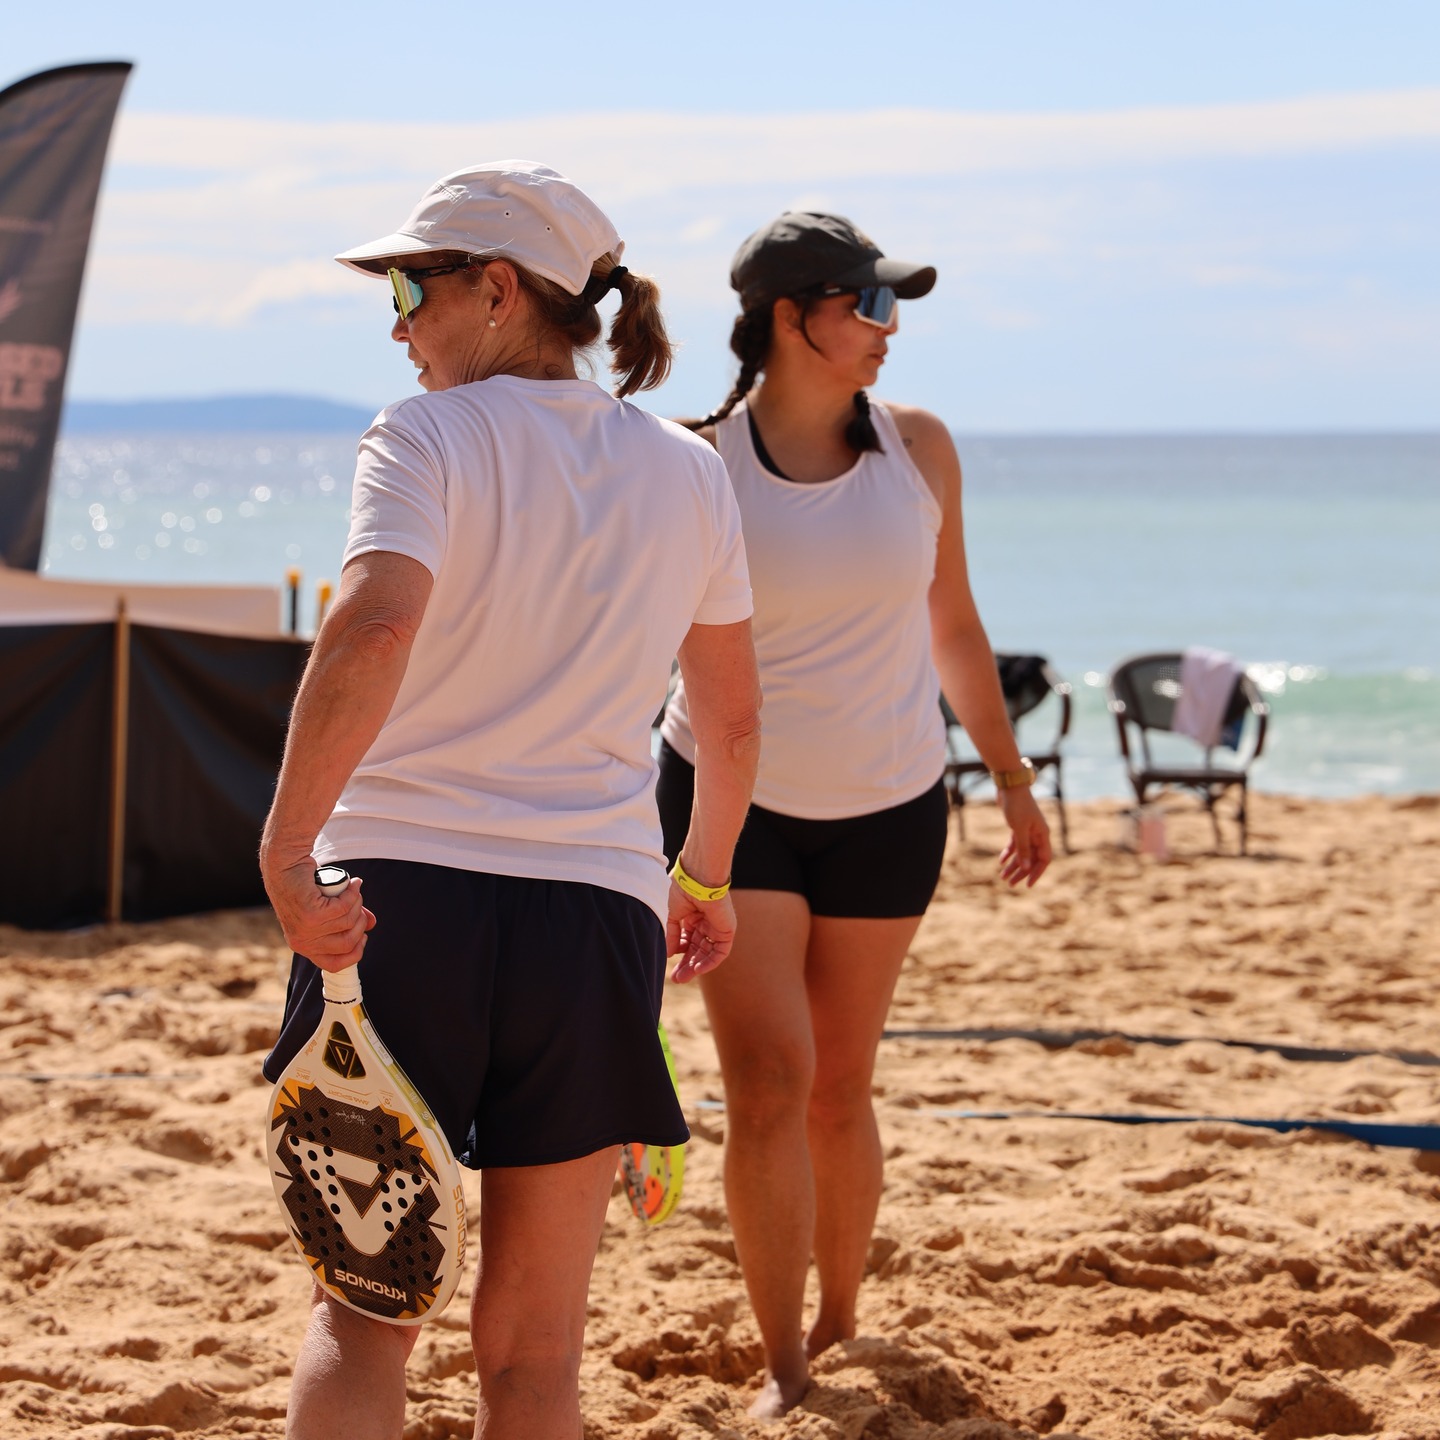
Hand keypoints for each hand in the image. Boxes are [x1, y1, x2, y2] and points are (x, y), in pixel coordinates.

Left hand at [262, 856, 375, 970]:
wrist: (284, 866)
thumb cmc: (305, 887)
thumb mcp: (327, 908)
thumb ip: (348, 918)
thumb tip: (370, 924)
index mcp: (304, 946)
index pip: (334, 964)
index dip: (355, 952)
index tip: (364, 936)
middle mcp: (303, 942)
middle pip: (348, 943)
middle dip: (360, 922)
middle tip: (358, 905)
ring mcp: (306, 930)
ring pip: (348, 922)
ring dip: (356, 903)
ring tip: (351, 889)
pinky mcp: (311, 914)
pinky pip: (343, 907)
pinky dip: (352, 893)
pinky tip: (351, 883)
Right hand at [666, 883, 736, 982]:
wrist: (698, 879)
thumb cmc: (684, 890)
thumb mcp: (673, 914)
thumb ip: (672, 934)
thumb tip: (668, 953)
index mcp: (693, 916)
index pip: (687, 940)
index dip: (679, 952)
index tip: (668, 961)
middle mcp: (706, 923)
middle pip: (696, 949)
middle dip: (686, 964)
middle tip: (675, 979)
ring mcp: (717, 927)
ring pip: (707, 953)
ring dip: (695, 966)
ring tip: (682, 978)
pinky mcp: (727, 931)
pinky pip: (720, 952)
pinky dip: (709, 962)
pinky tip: (697, 970)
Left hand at [996, 787, 1051, 887]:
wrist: (1009, 786)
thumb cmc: (1017, 805)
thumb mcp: (1019, 829)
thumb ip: (1023, 848)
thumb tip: (1027, 867)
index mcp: (1043, 835)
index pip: (1044, 859)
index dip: (1037, 873)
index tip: (1028, 885)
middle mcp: (1037, 834)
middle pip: (1032, 859)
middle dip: (1022, 872)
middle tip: (1010, 884)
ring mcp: (1028, 830)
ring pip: (1022, 852)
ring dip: (1013, 865)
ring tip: (1002, 876)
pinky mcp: (1018, 826)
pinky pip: (1015, 844)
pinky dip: (1008, 853)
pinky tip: (1001, 861)